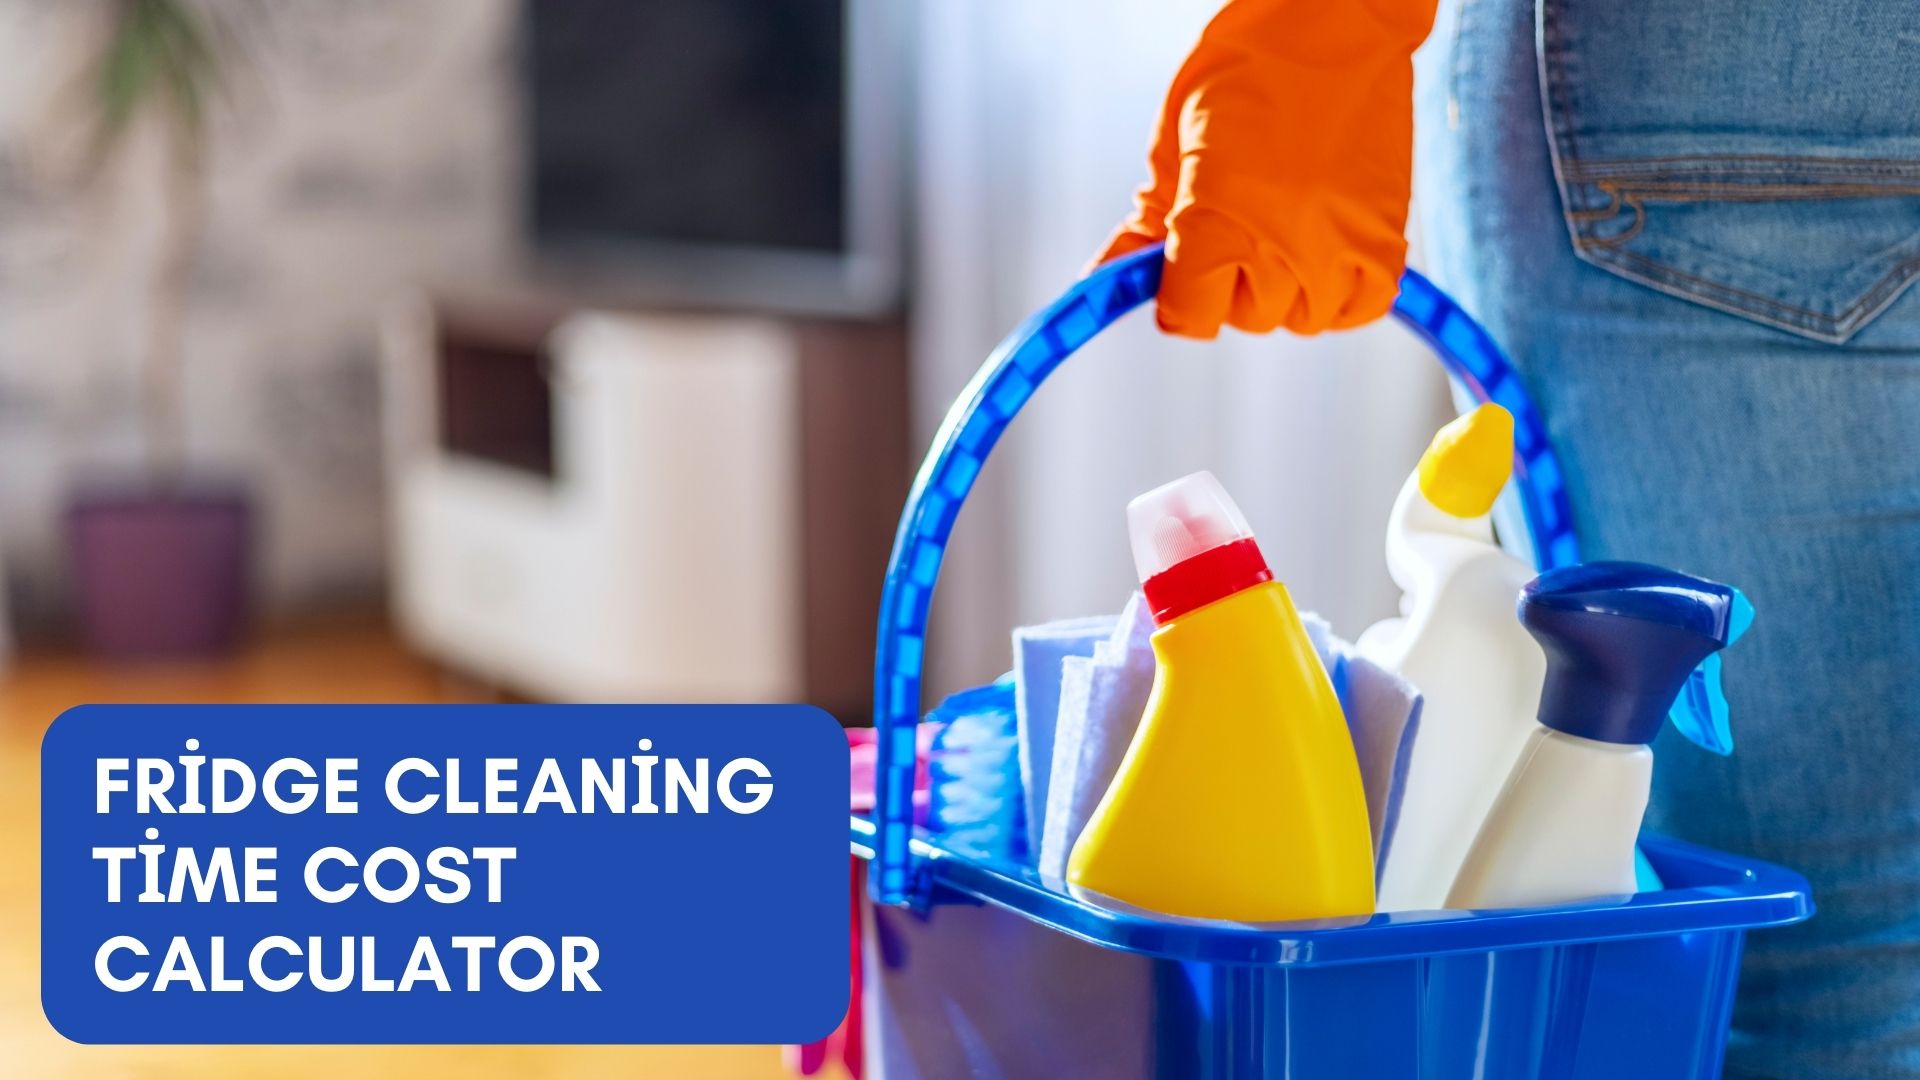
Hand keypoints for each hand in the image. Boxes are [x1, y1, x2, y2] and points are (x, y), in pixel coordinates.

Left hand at [1096, 0, 1436, 338]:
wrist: (1330, 22)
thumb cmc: (1242, 72)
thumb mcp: (1175, 148)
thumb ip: (1147, 225)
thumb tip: (1104, 277)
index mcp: (1217, 226)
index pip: (1190, 318)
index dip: (1180, 298)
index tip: (1182, 273)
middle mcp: (1281, 249)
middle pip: (1247, 319)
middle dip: (1234, 286)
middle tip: (1240, 229)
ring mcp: (1340, 248)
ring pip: (1303, 318)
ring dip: (1289, 291)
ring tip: (1284, 232)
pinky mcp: (1386, 238)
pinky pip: (1362, 307)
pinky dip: (1344, 295)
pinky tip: (1325, 258)